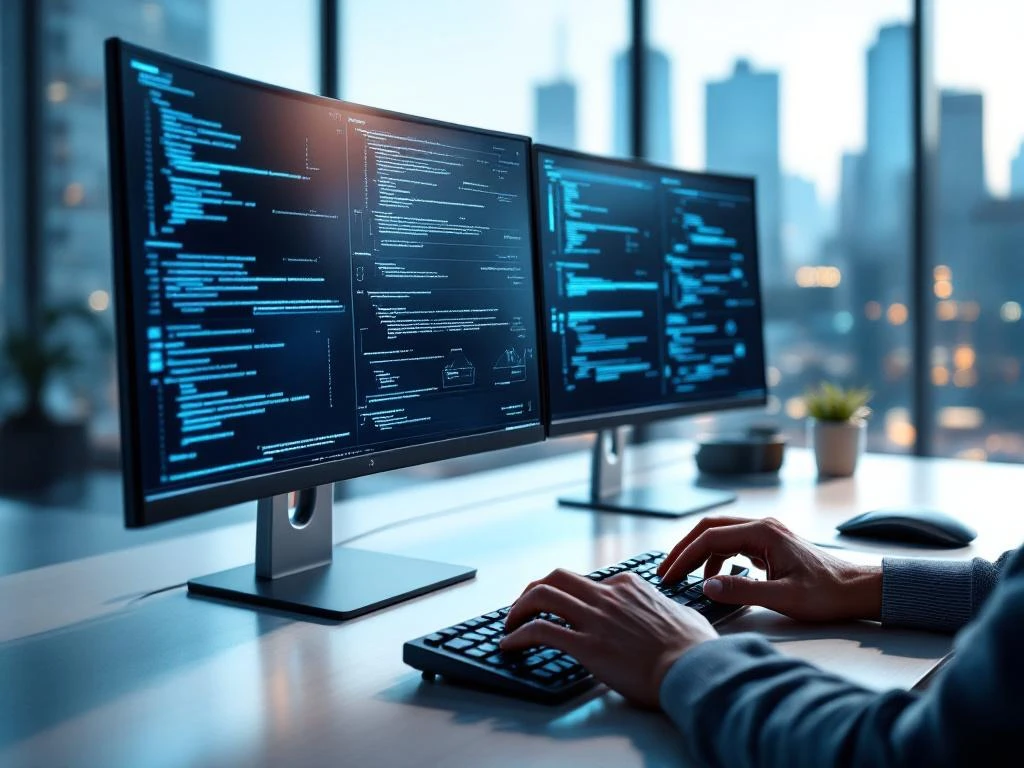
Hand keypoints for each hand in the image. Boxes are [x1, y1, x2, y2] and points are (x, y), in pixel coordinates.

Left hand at [500, 569, 716, 708]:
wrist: (695, 670)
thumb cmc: (696, 648)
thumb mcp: (683, 613)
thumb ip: (665, 607)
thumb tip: (667, 612)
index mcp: (629, 586)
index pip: (587, 582)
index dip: (568, 596)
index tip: (560, 609)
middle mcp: (608, 596)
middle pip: (556, 578)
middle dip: (533, 590)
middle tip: (523, 608)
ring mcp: (595, 618)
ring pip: (541, 595)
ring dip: (518, 608)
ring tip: (509, 625)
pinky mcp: (586, 645)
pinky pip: (540, 630)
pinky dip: (518, 635)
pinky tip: (509, 645)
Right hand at [657, 516, 881, 622]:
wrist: (857, 590)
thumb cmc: (827, 593)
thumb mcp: (783, 597)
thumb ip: (742, 591)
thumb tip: (706, 586)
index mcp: (763, 532)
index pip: (710, 537)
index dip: (684, 557)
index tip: (669, 576)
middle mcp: (762, 526)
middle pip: (710, 529)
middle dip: (684, 549)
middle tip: (666, 572)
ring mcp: (766, 534)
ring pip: (720, 535)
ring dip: (699, 554)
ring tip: (684, 577)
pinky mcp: (769, 545)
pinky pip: (733, 545)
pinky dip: (715, 559)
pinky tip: (713, 579)